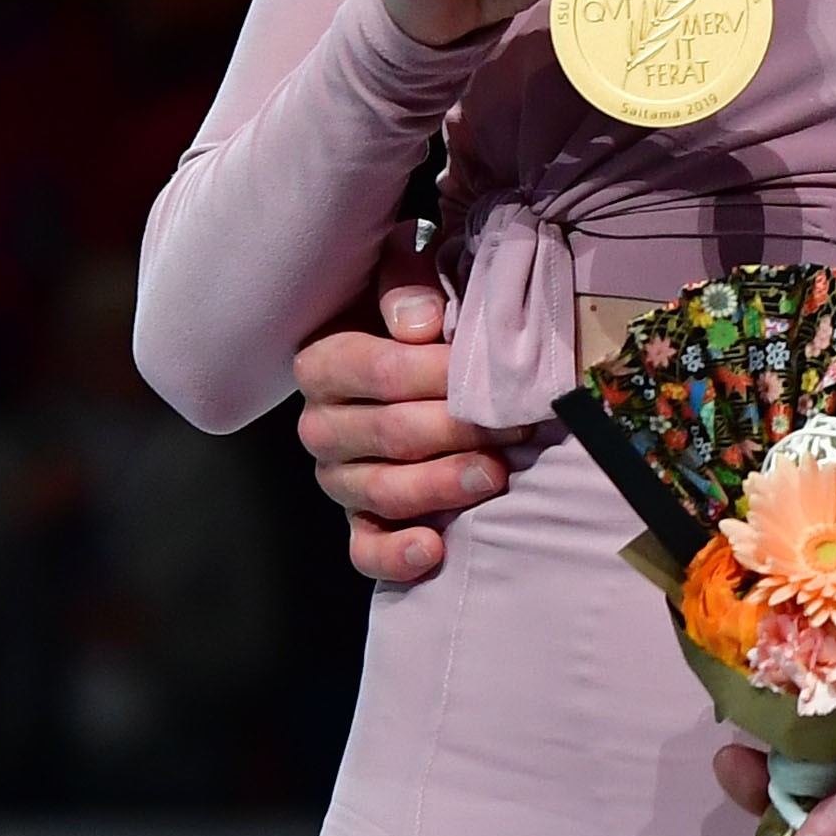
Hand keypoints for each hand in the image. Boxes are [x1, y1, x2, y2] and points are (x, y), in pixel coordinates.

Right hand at [299, 241, 509, 585]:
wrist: (404, 361)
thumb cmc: (411, 316)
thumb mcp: (404, 279)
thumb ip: (406, 286)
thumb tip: (421, 325)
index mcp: (323, 362)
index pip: (377, 372)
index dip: (437, 375)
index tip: (491, 378)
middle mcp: (321, 424)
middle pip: (387, 434)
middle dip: (457, 430)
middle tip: (515, 425)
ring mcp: (338, 477)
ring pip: (382, 491)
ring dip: (442, 486)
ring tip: (495, 475)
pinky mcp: (359, 519)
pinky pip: (366, 549)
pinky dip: (397, 555)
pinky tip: (434, 549)